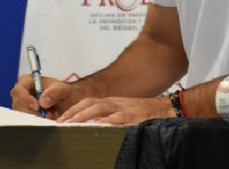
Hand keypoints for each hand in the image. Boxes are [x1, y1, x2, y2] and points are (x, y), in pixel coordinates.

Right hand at [11, 74, 84, 119]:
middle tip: (47, 114)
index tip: (37, 106)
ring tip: (51, 114)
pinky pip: (27, 121)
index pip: (18, 91)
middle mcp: (20, 94)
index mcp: (26, 81)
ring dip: (37, 118)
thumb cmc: (62, 91)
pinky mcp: (25, 115)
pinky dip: (38, 122)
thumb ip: (54, 93)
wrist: (67, 100)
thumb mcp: (62, 89)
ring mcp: (22, 105)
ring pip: (22, 115)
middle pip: (18, 106)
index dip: (26, 99)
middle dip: (33, 112)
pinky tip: (48, 118)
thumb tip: (42, 102)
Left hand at [57, 96, 175, 124]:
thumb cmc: (146, 113)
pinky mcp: (132, 116)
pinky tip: (95, 125)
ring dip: (83, 115)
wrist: (167, 109)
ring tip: (71, 124)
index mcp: (113, 102)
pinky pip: (116, 117)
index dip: (74, 109)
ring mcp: (124, 108)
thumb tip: (94, 126)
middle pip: (90, 103)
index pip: (89, 102)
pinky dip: (105, 121)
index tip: (62, 118)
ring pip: (99, 108)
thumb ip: (111, 116)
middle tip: (60, 123)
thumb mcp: (125, 111)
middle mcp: (116, 102)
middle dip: (73, 112)